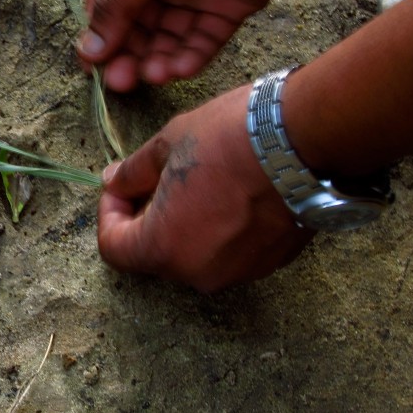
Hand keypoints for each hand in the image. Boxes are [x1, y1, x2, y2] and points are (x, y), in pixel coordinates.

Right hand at [77, 0, 313, 91]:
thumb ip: (115, 8)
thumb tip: (87, 49)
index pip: (107, 3)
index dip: (99, 34)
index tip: (92, 66)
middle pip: (136, 27)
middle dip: (128, 54)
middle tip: (121, 82)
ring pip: (168, 38)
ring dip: (158, 59)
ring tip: (155, 75)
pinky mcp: (225, 9)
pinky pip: (202, 40)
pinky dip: (191, 57)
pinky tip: (182, 70)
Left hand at [97, 85, 314, 291]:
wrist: (303, 140)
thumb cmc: (228, 139)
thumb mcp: (167, 145)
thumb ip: (132, 174)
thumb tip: (114, 183)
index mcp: (163, 248)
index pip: (114, 249)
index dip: (109, 215)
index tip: (120, 187)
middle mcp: (198, 273)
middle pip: (154, 254)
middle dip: (148, 218)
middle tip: (157, 178)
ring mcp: (239, 272)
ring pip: (194, 254)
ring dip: (185, 224)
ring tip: (198, 182)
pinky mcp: (271, 263)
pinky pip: (230, 252)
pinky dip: (220, 230)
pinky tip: (231, 193)